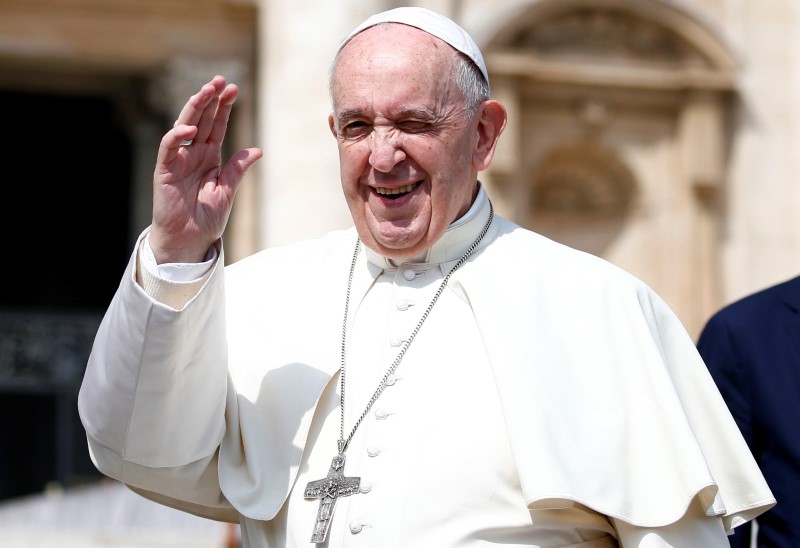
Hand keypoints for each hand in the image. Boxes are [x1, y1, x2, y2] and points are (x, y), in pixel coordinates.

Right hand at [149, 75, 262, 263]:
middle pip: (201, 119)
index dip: (224, 107)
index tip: (234, 89)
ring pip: (183, 125)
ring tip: (206, 91)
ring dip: (194, 108)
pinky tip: (189, 127)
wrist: (189, 240)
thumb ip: (238, 169)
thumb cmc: (206, 218)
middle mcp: (193, 154)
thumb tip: (258, 150)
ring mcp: (178, 160)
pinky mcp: (165, 170)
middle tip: (220, 81)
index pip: (216, 125)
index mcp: (209, 157)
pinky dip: (176, 136)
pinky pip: (169, 148)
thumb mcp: (227, 191)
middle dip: (210, 100)